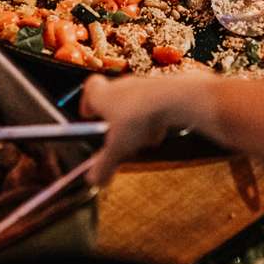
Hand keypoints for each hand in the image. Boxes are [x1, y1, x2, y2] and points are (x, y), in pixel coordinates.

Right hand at [80, 72, 216, 184]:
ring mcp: (145, 83)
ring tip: (143, 138)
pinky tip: (161, 131)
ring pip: (136, 102)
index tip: (89, 114)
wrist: (175, 98)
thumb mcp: (118, 149)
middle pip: (114, 98)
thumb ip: (104, 166)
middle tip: (119, 137)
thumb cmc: (140, 118)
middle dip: (116, 119)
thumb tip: (94, 180)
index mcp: (104, 95)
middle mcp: (123, 85)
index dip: (88, 101)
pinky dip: (156, 117)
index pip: (90, 88)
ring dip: (137, 120)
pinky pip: (156, 103)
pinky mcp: (166, 86)